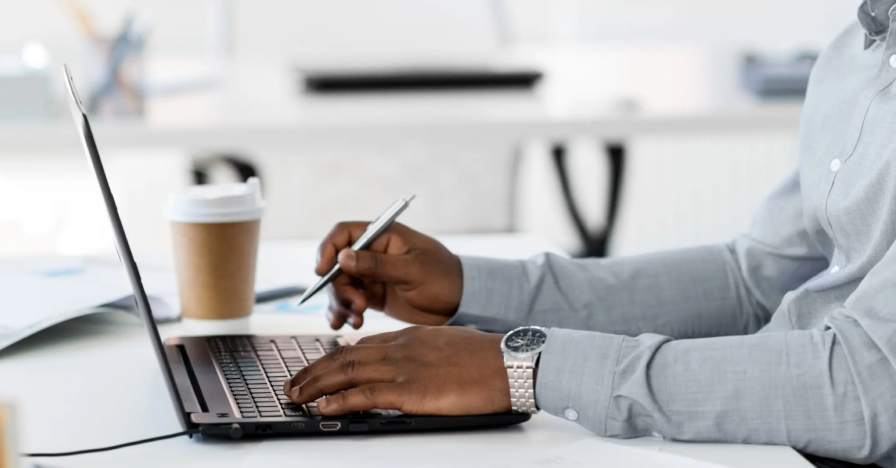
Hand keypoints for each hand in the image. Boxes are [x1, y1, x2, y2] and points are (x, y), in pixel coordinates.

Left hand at [283, 326, 510, 415]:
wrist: (508, 362)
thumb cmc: (485, 358)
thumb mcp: (446, 345)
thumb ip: (421, 353)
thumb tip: (408, 367)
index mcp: (409, 337)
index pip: (360, 346)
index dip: (333, 358)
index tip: (318, 369)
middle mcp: (399, 348)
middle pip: (344, 357)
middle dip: (313, 371)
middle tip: (293, 383)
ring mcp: (403, 368)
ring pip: (346, 372)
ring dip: (315, 385)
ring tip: (295, 395)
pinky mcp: (411, 390)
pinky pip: (365, 394)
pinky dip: (340, 401)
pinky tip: (323, 407)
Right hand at [314, 222, 462, 329]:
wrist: (461, 304)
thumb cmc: (444, 278)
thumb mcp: (413, 270)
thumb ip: (378, 264)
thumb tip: (343, 256)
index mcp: (383, 236)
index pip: (344, 234)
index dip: (328, 249)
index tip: (322, 271)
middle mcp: (372, 253)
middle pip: (336, 265)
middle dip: (340, 288)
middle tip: (358, 306)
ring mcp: (371, 276)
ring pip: (339, 287)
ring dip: (341, 304)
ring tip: (356, 320)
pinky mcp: (372, 296)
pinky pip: (348, 302)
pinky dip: (342, 313)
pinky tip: (344, 325)